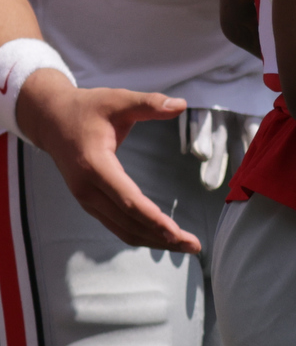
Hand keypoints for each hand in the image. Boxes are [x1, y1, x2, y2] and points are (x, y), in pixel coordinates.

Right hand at [16, 71, 196, 251]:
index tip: (177, 233)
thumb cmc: (86, 108)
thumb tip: (180, 104)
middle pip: (128, 222)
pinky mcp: (89, 201)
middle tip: (194, 246)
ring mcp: (86, 198)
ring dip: (153, 240)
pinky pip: (116, 224)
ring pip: (122, 229)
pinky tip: (162, 237)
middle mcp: (87, 188)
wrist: (50, 119)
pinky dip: (140, 233)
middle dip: (162, 237)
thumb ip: (148, 103)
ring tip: (185, 245)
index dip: (154, 219)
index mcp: (95, 166)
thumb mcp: (118, 100)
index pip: (129, 200)